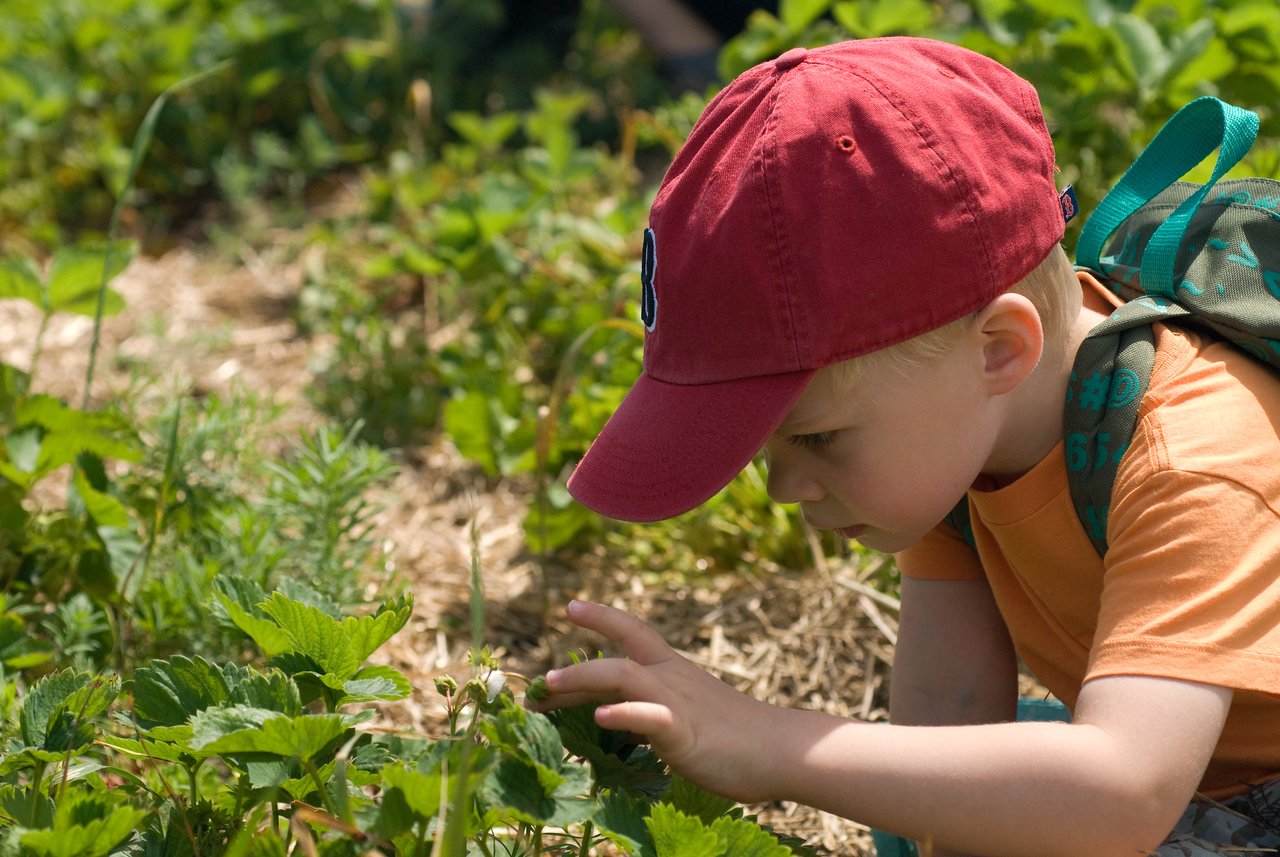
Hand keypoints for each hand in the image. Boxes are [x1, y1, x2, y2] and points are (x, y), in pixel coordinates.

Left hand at [530, 600, 779, 802]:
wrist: (781, 748)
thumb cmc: (738, 736)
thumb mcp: (690, 714)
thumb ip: (654, 710)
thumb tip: (619, 715)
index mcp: (673, 671)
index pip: (634, 632)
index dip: (603, 617)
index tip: (571, 606)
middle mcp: (671, 678)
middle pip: (620, 652)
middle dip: (574, 661)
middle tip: (535, 679)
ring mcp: (677, 703)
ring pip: (625, 676)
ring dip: (583, 678)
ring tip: (549, 687)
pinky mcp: (685, 733)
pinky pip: (651, 718)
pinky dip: (624, 714)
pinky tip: (600, 716)